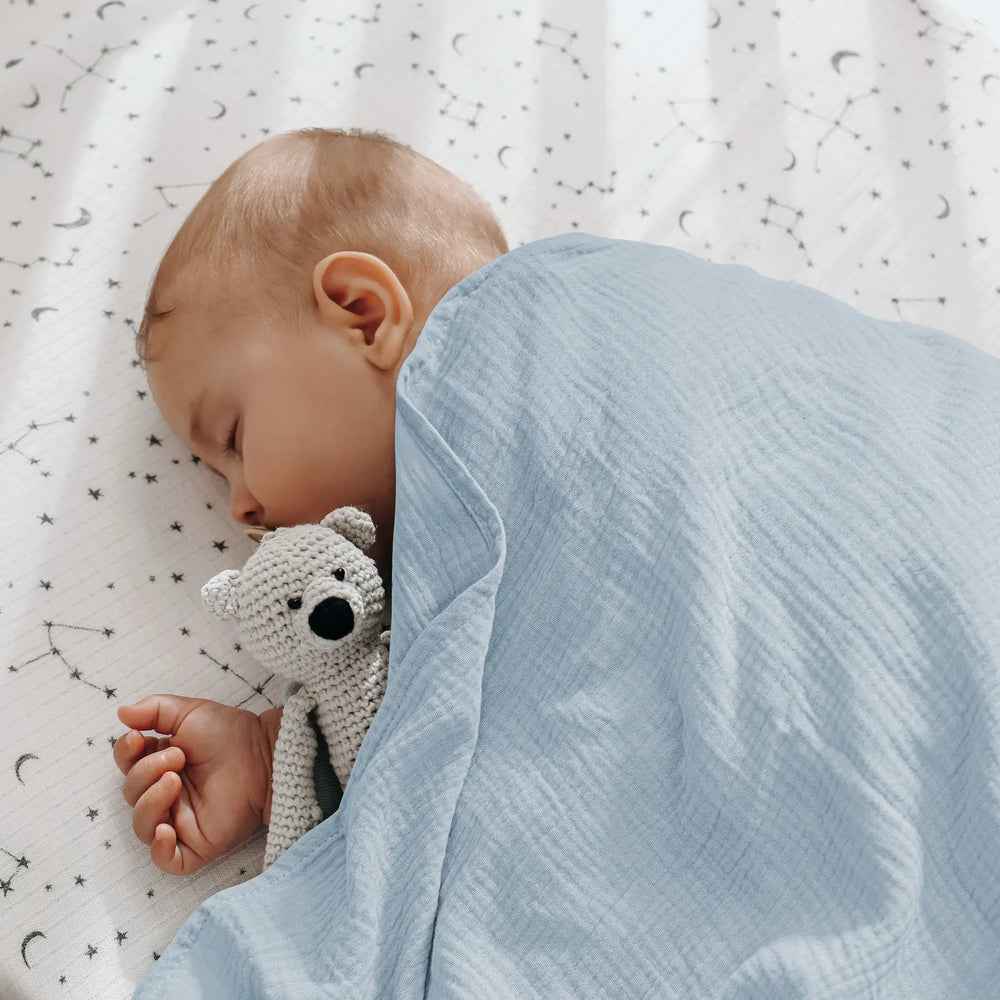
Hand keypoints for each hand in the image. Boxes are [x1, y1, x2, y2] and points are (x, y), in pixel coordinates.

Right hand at [114, 695, 280, 874]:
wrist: (263, 755)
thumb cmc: (230, 733)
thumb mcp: (189, 712)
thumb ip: (154, 710)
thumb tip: (121, 712)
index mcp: (160, 764)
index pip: (127, 766)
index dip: (125, 754)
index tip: (137, 738)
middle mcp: (166, 794)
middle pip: (132, 793)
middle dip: (146, 772)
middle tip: (178, 757)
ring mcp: (180, 821)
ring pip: (142, 826)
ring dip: (150, 802)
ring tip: (174, 780)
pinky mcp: (197, 844)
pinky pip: (166, 860)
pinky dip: (159, 849)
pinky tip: (166, 829)